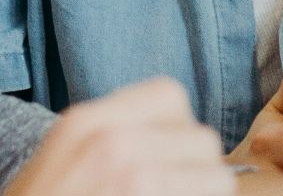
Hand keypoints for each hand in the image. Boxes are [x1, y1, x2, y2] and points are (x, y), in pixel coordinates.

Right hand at [5, 77, 231, 195]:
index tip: (164, 159)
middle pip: (201, 139)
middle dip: (196, 169)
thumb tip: (186, 140)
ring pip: (216, 178)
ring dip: (202, 193)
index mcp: (88, 122)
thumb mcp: (67, 154)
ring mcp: (134, 180)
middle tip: (172, 190)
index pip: (172, 96)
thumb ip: (117, 133)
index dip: (176, 130)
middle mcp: (113, 144)